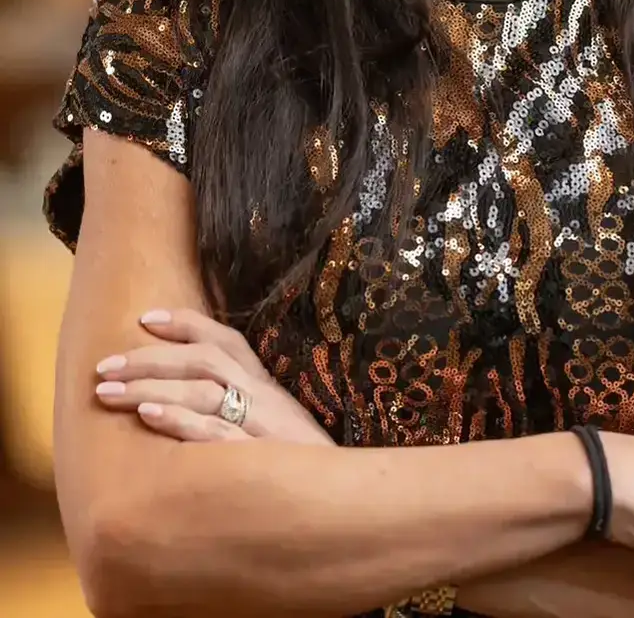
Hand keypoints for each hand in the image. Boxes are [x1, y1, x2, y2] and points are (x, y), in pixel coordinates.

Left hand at [94, 307, 331, 447]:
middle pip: (203, 361)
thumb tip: (193, 393)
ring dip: (150, 387)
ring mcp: (262, 425)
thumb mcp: (276, 424)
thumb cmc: (302, 464)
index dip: (186, 323)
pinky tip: (149, 415)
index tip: (145, 318)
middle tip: (104, 365)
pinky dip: (181, 421)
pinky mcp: (260, 457)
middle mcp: (263, 396)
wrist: (345, 498)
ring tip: (109, 391)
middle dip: (149, 358)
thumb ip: (243, 404)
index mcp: (266, 385)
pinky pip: (215, 433)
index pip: (225, 340)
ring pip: (202, 391)